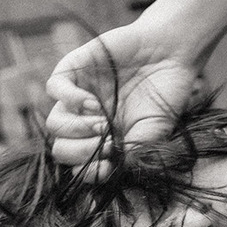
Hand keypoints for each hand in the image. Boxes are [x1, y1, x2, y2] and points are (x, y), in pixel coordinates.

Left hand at [45, 23, 200, 180]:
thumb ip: (132, 153)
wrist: (172, 55)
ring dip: (77, 129)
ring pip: (54, 124)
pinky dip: (70, 100)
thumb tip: (112, 171)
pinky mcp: (75, 70)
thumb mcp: (154, 132)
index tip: (109, 164)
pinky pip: (54, 88)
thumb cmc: (166, 94)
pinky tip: (92, 102)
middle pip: (61, 149)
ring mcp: (79, 96)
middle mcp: (87, 121)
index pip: (80, 165)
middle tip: (107, 141)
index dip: (90, 170)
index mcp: (104, 140)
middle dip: (82, 151)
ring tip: (103, 121)